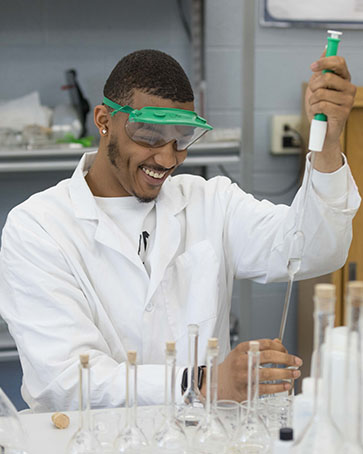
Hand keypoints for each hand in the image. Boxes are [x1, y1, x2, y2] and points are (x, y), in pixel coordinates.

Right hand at [212, 338, 301, 401]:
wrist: (217, 384)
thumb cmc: (232, 367)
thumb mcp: (242, 353)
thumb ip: (259, 348)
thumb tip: (278, 342)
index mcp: (241, 349)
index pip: (264, 344)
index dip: (279, 346)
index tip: (287, 350)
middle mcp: (242, 361)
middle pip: (268, 357)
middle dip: (286, 358)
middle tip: (296, 361)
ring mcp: (243, 376)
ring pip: (268, 373)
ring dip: (285, 373)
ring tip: (295, 373)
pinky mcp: (246, 391)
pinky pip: (266, 389)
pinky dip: (278, 387)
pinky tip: (286, 385)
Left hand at [305, 52, 355, 171]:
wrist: (322, 130)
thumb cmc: (320, 108)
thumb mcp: (317, 87)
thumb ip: (322, 70)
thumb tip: (325, 48)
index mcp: (344, 79)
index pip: (339, 62)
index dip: (325, 62)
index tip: (312, 66)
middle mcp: (349, 87)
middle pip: (327, 78)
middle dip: (313, 85)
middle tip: (312, 93)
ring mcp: (347, 100)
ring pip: (321, 92)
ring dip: (312, 100)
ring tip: (316, 106)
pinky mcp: (343, 112)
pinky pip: (322, 105)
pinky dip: (315, 109)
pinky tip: (319, 113)